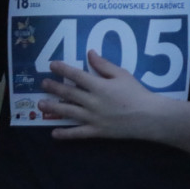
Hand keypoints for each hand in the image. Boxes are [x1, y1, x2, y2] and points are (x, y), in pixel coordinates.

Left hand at [40, 49, 159, 140]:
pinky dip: (65, 134)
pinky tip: (54, 133)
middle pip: (68, 93)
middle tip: (43, 84)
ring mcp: (92, 118)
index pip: (76, 75)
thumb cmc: (137, 93)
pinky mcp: (96, 131)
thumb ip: (104, 65)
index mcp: (99, 86)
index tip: (52, 65)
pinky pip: (77, 133)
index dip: (63, 69)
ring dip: (53, 108)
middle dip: (54, 87)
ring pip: (68, 112)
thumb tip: (90, 53)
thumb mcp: (123, 75)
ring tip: (41, 105)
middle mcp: (92, 101)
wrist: (148, 116)